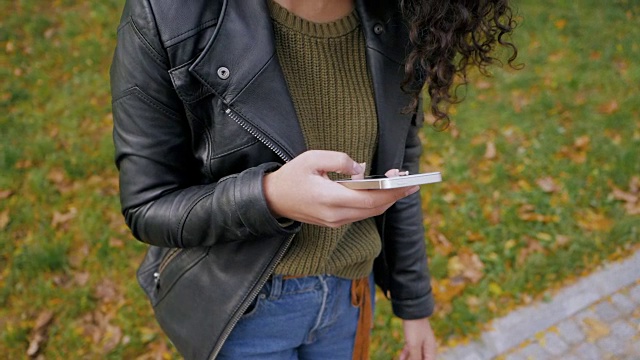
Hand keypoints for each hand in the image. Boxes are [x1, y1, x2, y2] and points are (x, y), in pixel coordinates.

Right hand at [263, 150, 418, 226]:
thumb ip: (340, 160)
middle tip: (410, 181)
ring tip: (398, 183)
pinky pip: (360, 214)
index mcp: (330, 198)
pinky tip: (380, 190)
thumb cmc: (291, 176)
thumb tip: (361, 168)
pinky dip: (373, 203)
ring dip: (385, 199)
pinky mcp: (334, 222)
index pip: (370, 199)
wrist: (272, 200)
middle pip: (374, 208)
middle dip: (394, 195)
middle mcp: (335, 215)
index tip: (408, 183)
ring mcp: (334, 222)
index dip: (392, 192)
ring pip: (369, 213)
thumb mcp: (312, 158)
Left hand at [399, 318, 436, 359]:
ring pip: (415, 355)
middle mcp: (428, 346)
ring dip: (409, 359)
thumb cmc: (415, 328)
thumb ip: (416, 358)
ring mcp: (421, 341)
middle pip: (423, 359)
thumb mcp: (414, 345)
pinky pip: (411, 349)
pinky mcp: (414, 337)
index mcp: (431, 349)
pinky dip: (406, 354)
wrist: (411, 310)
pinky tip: (400, 358)